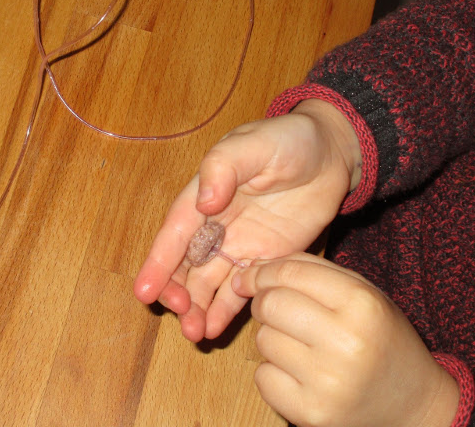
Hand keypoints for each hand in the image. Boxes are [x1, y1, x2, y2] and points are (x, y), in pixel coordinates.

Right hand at [133, 99, 361, 340]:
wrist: (331, 154)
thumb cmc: (287, 140)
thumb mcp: (252, 143)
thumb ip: (223, 167)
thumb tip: (203, 203)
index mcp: (204, 195)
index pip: (175, 233)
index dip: (158, 262)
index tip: (144, 290)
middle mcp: (215, 225)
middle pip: (186, 264)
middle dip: (176, 291)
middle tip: (179, 313)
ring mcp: (239, 245)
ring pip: (209, 283)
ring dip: (197, 308)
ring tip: (194, 333)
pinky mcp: (265, 260)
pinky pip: (242, 289)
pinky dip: (226, 310)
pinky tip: (214, 330)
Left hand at [231, 253, 458, 426]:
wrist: (414, 405)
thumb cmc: (380, 339)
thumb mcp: (361, 293)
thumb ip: (309, 271)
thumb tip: (250, 266)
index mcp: (362, 305)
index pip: (291, 274)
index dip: (261, 272)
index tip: (249, 277)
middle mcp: (347, 342)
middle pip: (270, 305)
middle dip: (264, 303)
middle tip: (276, 311)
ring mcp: (328, 382)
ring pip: (263, 340)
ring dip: (271, 338)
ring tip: (300, 346)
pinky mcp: (312, 412)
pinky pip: (263, 377)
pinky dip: (273, 372)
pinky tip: (299, 374)